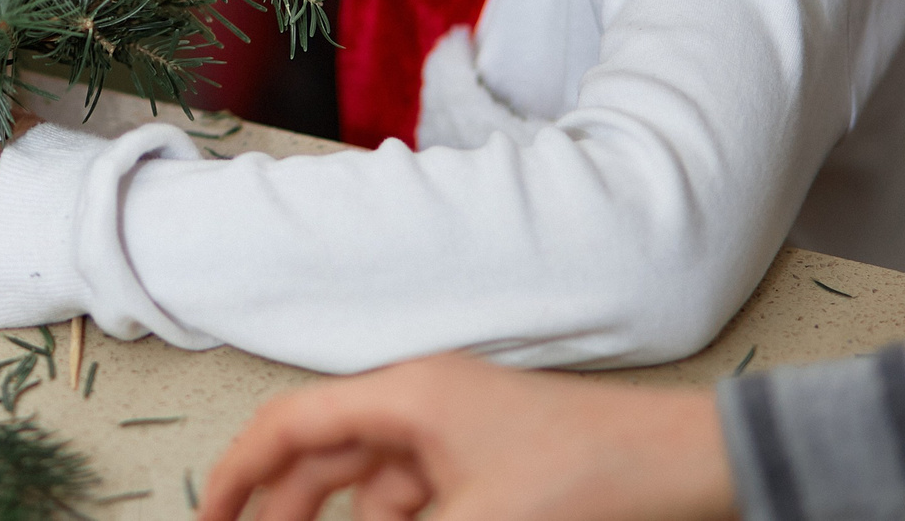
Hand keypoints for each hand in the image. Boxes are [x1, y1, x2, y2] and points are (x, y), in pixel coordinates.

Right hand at [199, 354, 736, 520]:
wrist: (692, 469)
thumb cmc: (594, 476)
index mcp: (407, 396)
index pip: (292, 425)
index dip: (240, 474)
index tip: (212, 519)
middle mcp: (423, 405)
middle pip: (326, 459)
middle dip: (288, 512)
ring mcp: (459, 436)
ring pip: (372, 488)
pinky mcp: (492, 468)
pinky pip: (420, 501)